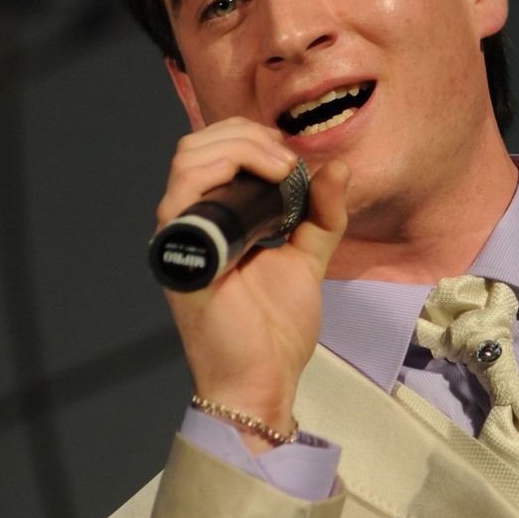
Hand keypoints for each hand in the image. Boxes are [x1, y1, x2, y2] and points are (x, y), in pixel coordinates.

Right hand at [156, 117, 348, 451]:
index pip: (211, 151)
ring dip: (240, 148)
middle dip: (246, 136)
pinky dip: (222, 172)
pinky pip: (181, 197)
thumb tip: (337, 167)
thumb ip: (321, 215)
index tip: (290, 152)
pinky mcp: (182, 257)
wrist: (263, 381)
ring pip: (187, 159)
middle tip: (287, 159)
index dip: (249, 137)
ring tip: (281, 168)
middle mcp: (191, 225)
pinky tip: (264, 184)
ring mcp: (182, 239)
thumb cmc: (275, 331)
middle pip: (196, 146)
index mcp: (214, 222)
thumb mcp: (307, 258)